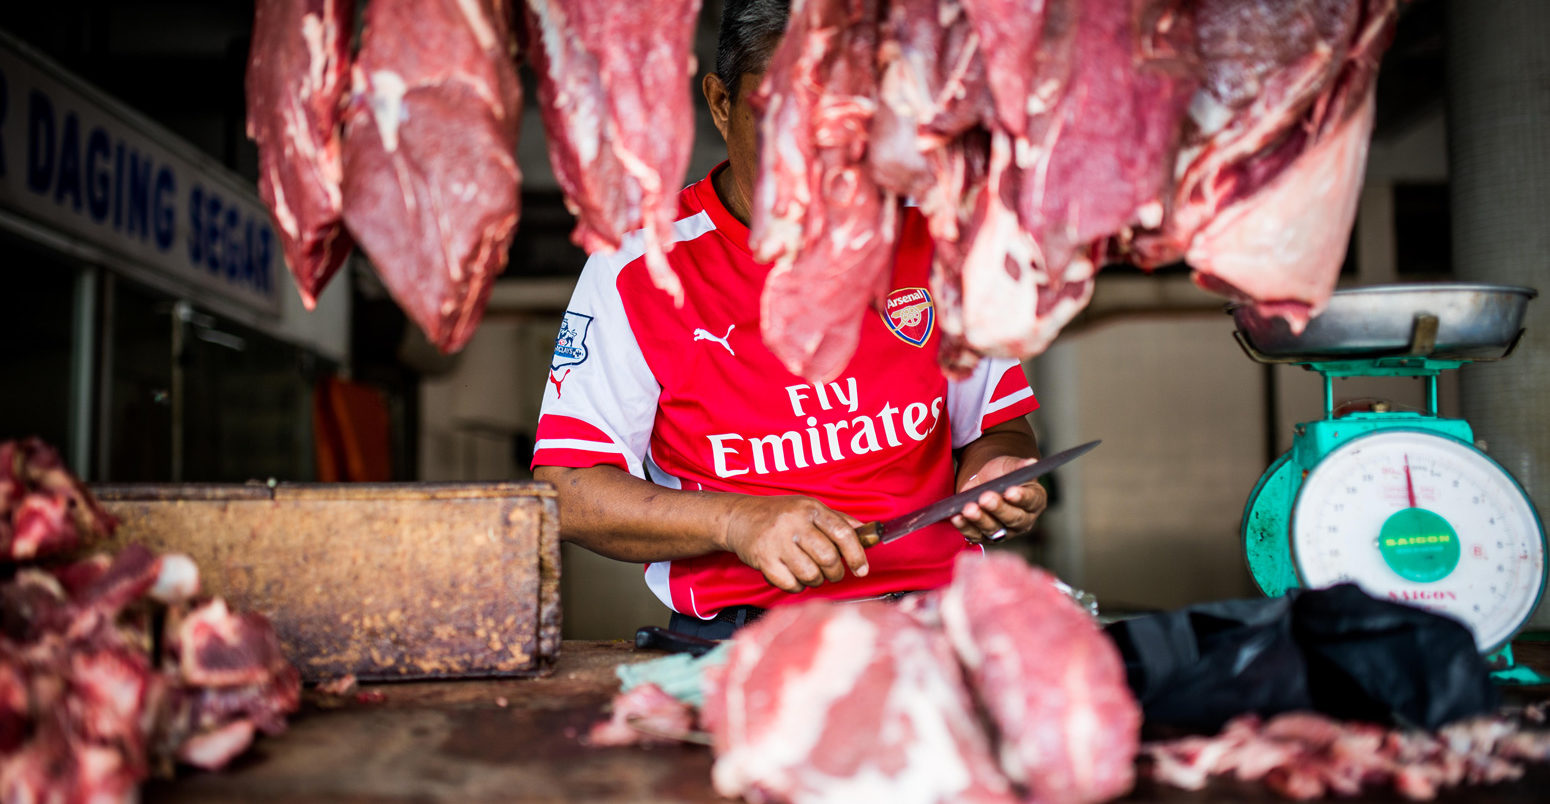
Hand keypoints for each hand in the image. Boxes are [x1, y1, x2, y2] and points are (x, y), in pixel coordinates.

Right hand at [720, 495, 869, 592]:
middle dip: (835, 572)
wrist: (739, 517)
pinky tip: (793, 576)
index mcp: (810, 508)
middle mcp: (794, 523)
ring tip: (810, 572)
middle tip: (833, 573)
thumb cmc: (779, 514)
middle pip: (828, 557)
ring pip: (810, 574)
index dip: (857, 554)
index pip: (842, 532)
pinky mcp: (763, 559)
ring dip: (815, 580)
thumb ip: (838, 520)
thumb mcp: (809, 508)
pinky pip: (790, 584)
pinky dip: (796, 586)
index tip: (862, 569)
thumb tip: (869, 533)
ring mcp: (777, 541)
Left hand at [950, 455, 1048, 543]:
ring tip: (969, 508)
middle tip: (985, 498)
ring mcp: (1003, 532)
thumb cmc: (1002, 473)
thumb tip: (1031, 462)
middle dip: (998, 508)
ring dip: (979, 519)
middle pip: (1012, 518)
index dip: (1021, 497)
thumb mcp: (1010, 465)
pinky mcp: (984, 536)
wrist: (984, 480)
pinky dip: (964, 526)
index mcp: (1034, 502)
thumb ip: (1019, 466)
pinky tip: (957, 517)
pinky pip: (974, 534)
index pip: (1030, 501)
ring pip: (993, 529)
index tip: (1010, 491)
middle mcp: (1022, 521)